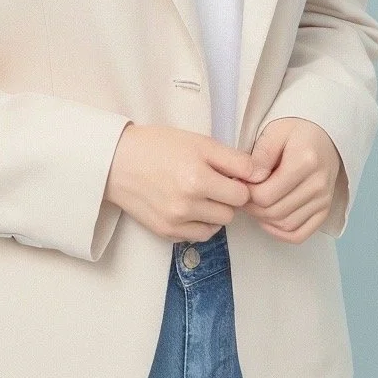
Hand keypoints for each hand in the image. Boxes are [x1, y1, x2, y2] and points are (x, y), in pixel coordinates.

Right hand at [104, 123, 259, 242]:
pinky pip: (200, 235)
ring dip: (216, 211)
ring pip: (218, 225)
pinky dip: (200, 223)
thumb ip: (233, 160)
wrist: (117, 162)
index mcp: (198, 177)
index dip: (240, 182)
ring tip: (201, 193)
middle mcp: (188, 203)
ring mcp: (176, 221)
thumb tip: (260, 176)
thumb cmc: (158, 146)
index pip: (242, 193)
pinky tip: (189, 206)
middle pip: (232, 211)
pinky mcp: (166, 232)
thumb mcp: (198, 142)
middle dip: (228, 197)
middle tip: (214, 182)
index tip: (231, 174)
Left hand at [236, 118, 343, 242]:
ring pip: (285, 225)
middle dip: (251, 208)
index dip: (245, 194)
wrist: (325, 135)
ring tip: (255, 203)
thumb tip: (250, 181)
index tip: (238, 183)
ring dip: (264, 220)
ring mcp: (324, 200)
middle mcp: (318, 185)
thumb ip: (260, 155)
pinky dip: (281, 233)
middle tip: (242, 195)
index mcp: (305, 163)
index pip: (265, 195)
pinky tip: (269, 220)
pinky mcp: (325, 210)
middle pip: (274, 212)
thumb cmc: (297, 130)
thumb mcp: (275, 131)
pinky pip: (300, 234)